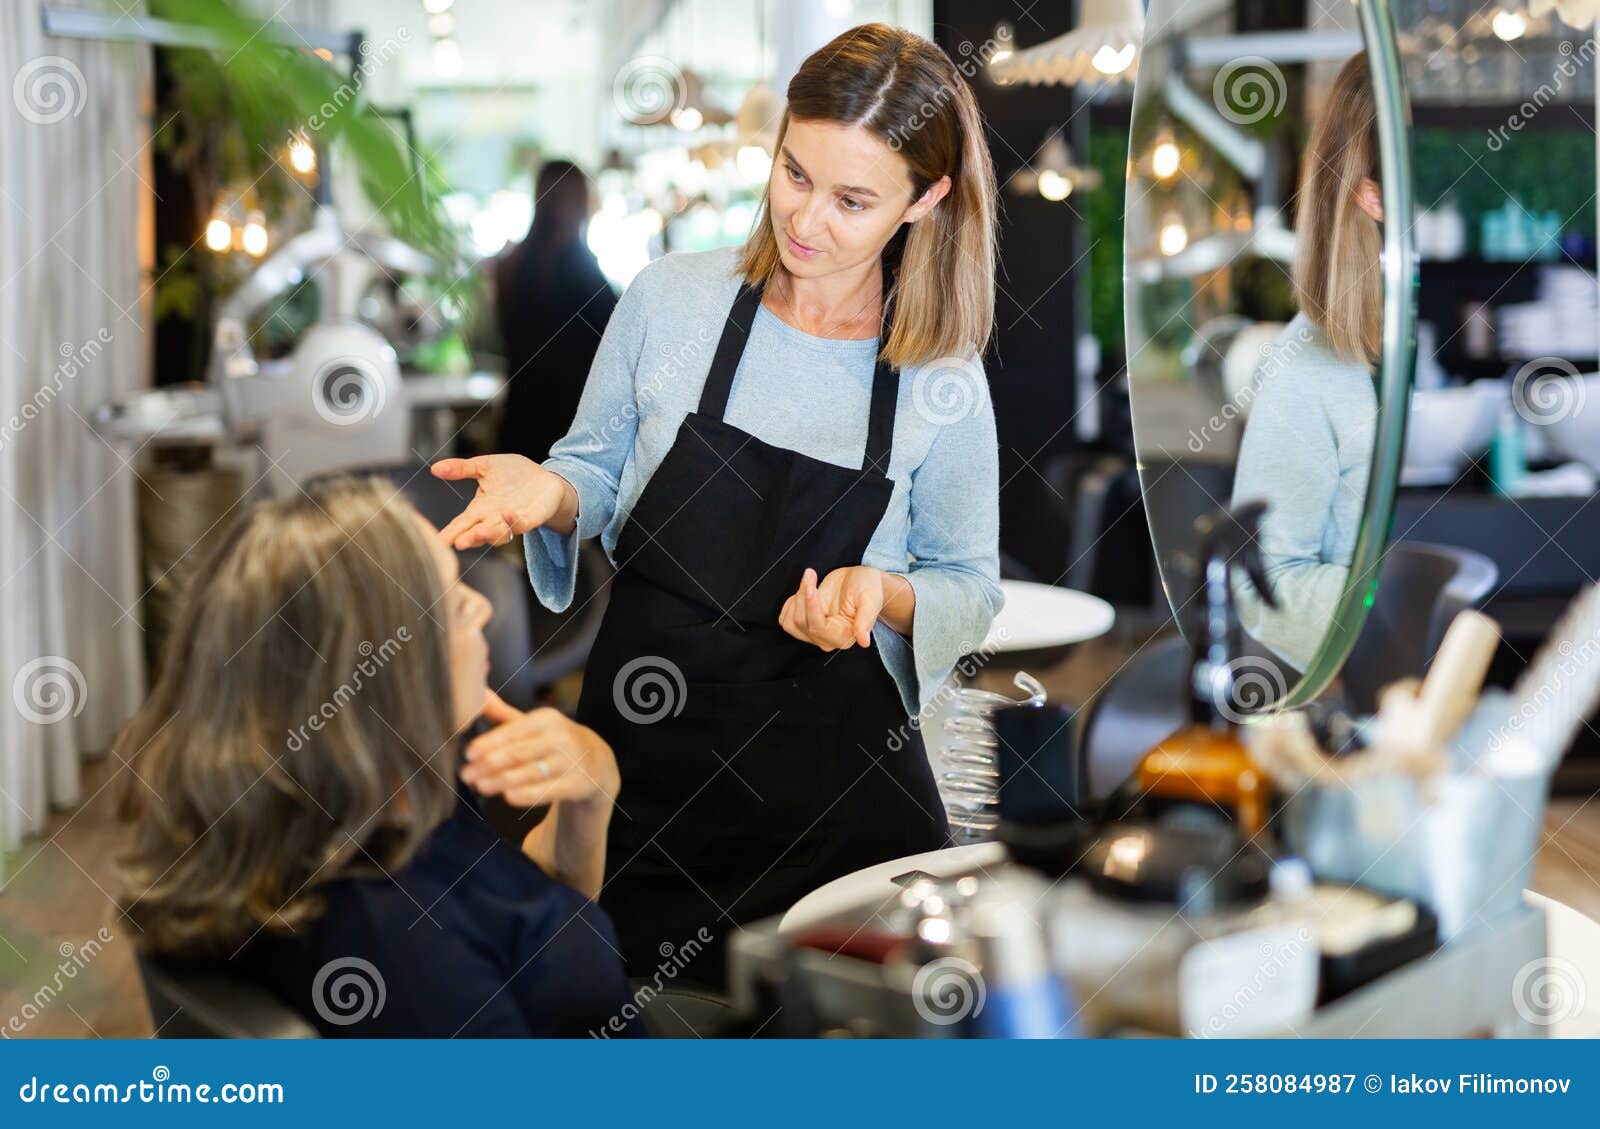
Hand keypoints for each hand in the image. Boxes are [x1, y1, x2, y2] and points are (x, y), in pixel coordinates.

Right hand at [431, 454, 575, 549]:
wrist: (544, 478)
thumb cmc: (514, 475)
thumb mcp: (485, 466)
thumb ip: (462, 469)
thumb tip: (435, 469)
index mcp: (479, 509)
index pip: (460, 524)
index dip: (448, 534)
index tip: (436, 543)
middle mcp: (493, 519)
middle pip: (477, 534)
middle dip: (468, 539)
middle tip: (457, 543)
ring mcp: (512, 521)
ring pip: (498, 534)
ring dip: (489, 534)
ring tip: (480, 531)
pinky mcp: (530, 519)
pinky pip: (521, 524)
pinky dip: (513, 520)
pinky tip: (506, 513)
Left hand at [460, 691, 618, 810]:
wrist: (596, 762)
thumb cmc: (554, 742)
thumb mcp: (533, 725)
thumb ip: (503, 714)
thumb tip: (478, 693)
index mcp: (547, 719)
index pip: (514, 731)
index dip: (489, 742)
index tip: (468, 753)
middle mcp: (561, 737)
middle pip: (519, 752)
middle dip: (490, 764)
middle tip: (467, 774)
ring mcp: (572, 761)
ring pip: (531, 772)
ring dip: (502, 781)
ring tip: (481, 786)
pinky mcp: (578, 784)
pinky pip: (549, 791)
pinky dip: (527, 794)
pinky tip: (508, 797)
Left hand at [778, 566, 885, 651]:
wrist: (861, 582)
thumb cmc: (868, 588)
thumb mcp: (871, 599)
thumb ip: (866, 620)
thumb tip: (864, 641)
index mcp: (844, 636)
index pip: (818, 628)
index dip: (811, 607)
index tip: (811, 586)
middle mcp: (827, 639)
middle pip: (800, 623)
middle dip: (803, 595)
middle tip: (811, 574)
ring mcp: (814, 633)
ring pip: (790, 622)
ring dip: (796, 598)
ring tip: (809, 581)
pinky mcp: (804, 624)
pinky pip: (785, 619)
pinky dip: (790, 604)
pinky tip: (804, 592)